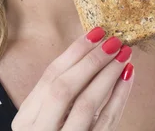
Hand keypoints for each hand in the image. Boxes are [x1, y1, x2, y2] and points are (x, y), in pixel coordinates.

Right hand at [11, 27, 134, 129]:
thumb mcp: (45, 118)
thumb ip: (58, 93)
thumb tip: (91, 50)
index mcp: (25, 119)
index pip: (49, 77)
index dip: (74, 52)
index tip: (96, 32)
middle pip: (63, 88)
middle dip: (91, 62)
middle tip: (114, 41)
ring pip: (86, 105)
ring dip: (108, 76)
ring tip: (125, 55)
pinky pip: (106, 122)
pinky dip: (119, 97)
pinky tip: (128, 78)